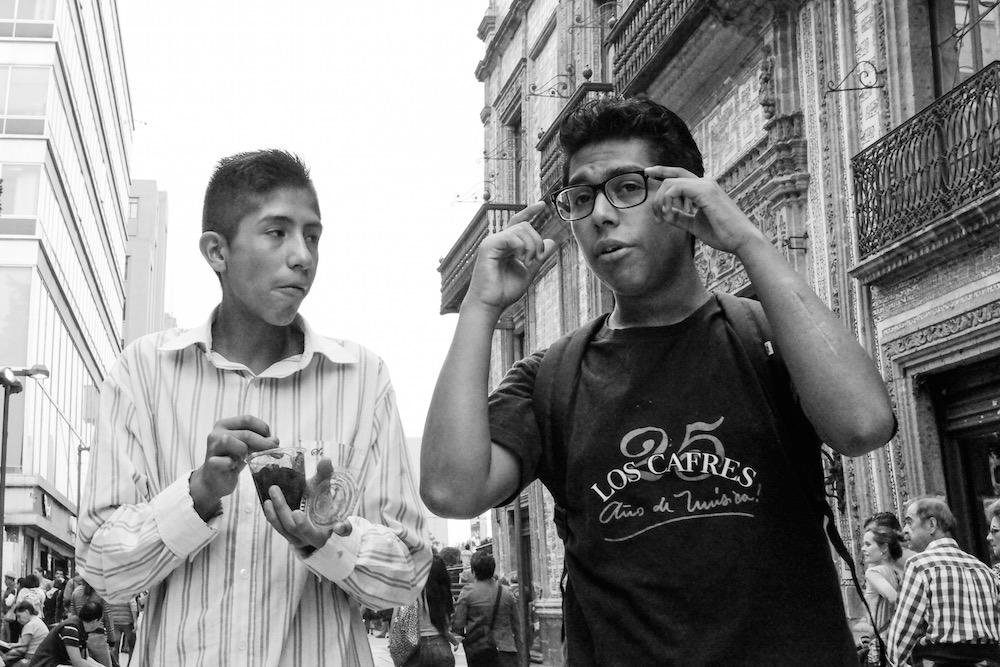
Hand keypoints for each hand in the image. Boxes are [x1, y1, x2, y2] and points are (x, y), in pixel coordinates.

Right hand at [190, 415, 277, 519]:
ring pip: (228, 440)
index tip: (272, 440)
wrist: (215, 480)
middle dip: (264, 442)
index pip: (248, 419)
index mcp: (225, 424)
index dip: (263, 429)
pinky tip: (234, 467)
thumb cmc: (232, 460)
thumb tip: (275, 440)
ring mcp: (211, 448)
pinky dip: (232, 464)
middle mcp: (216, 433)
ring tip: (248, 458)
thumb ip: (260, 440)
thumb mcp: (247, 447)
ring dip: (245, 450)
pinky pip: (224, 461)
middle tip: (275, 451)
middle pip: (245, 432)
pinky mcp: (211, 464)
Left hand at [262, 457, 351, 552]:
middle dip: (300, 524)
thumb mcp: (326, 491)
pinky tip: (267, 504)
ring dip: (279, 516)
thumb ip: (326, 477)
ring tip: (271, 499)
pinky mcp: (290, 537)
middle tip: (292, 509)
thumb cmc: (322, 506)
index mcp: (335, 526)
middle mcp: (319, 537)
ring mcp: (303, 539)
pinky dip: (273, 517)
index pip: (343, 530)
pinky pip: (280, 529)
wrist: (312, 522)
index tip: (340, 526)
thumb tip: (325, 459)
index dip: (343, 529)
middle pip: (307, 533)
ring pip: (290, 531)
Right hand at [464, 201, 556, 313]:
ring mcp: (492, 242)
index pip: (519, 222)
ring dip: (531, 246)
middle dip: (537, 241)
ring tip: (527, 262)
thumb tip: (551, 241)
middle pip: (525, 226)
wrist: (490, 304)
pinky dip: (521, 247)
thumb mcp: (528, 271)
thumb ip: (539, 257)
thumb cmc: (505, 291)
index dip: (530, 211)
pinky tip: (520, 260)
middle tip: (536, 259)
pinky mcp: (488, 246)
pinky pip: (511, 236)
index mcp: (507, 245)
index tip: (542, 205)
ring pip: (521, 229)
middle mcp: (499, 240)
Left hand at [644, 166, 764, 254]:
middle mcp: (704, 183)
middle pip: (672, 177)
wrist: (741, 240)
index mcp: (703, 189)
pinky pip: (677, 188)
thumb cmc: (722, 233)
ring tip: (662, 218)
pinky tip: (667, 214)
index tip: (648, 173)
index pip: (679, 174)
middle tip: (656, 215)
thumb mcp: (694, 224)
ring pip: (671, 182)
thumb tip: (665, 213)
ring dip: (661, 201)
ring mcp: (705, 185)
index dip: (663, 171)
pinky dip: (667, 200)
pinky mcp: (705, 191)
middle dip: (657, 192)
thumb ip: (680, 217)